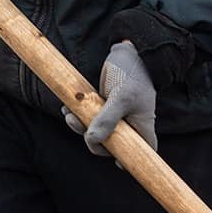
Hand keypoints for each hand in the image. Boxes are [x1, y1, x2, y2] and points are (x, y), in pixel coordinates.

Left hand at [63, 41, 156, 155]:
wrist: (127, 51)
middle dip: (93, 140)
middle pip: (111, 145)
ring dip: (79, 126)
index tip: (117, 161)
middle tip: (79, 126)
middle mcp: (129, 124)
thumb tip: (92, 141)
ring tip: (69, 115)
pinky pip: (88, 118)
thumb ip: (107, 119)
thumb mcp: (122, 97)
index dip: (131, 160)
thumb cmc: (132, 73)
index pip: (143, 150)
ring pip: (96, 131)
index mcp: (141, 125)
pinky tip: (68, 108)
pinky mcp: (102, 106)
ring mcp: (115, 115)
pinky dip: (77, 115)